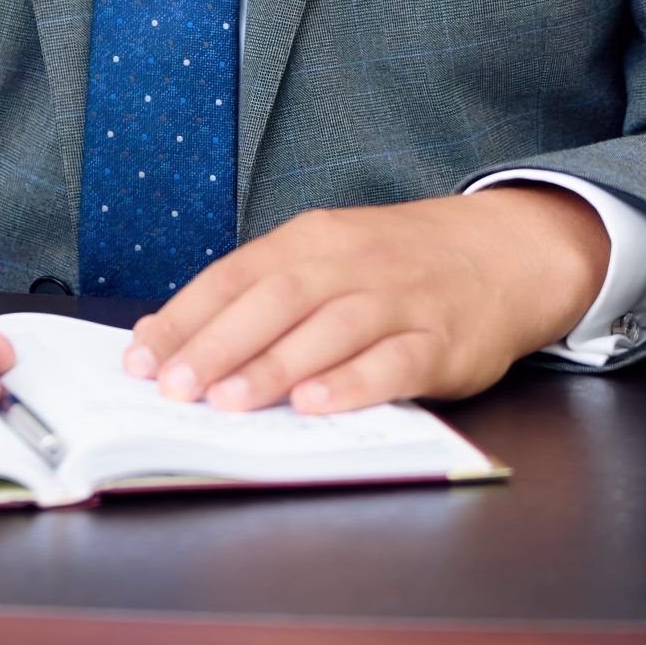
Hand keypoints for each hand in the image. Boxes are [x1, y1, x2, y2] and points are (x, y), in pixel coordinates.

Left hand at [122, 187, 610, 414]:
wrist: (504, 251)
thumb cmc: (397, 265)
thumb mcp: (330, 256)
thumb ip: (263, 292)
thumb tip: (175, 337)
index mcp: (313, 238)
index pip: (236, 275)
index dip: (185, 317)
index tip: (140, 360)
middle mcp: (352, 262)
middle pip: (276, 298)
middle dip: (218, 344)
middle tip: (174, 389)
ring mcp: (400, 299)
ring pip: (329, 328)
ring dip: (274, 366)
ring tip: (227, 403)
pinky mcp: (442, 340)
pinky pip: (393, 361)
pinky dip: (352, 383)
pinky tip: (315, 406)